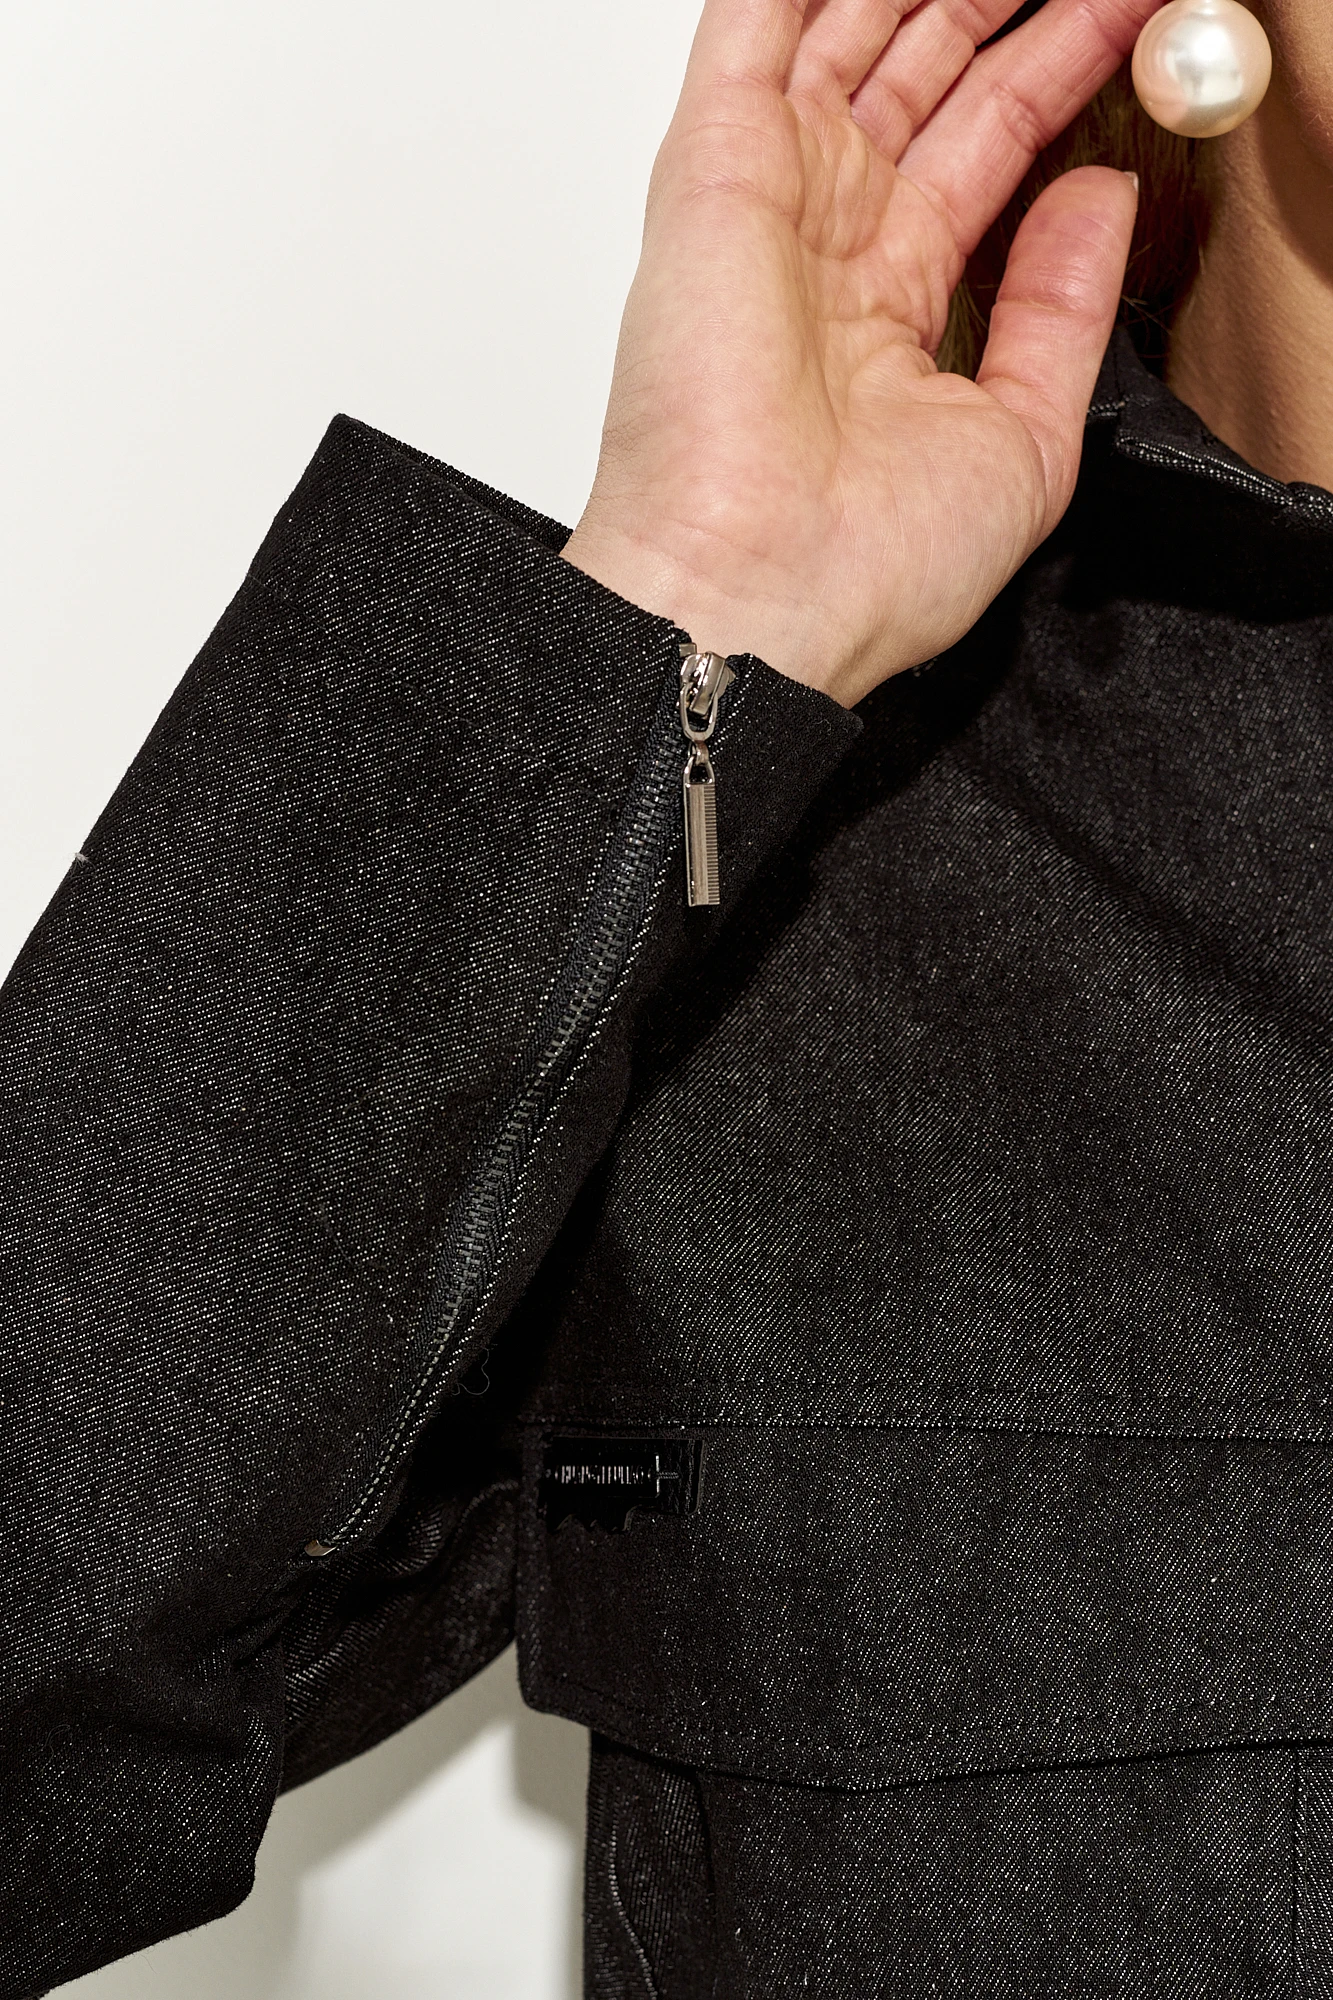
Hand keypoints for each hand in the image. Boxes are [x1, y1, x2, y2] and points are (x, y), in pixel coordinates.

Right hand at [562, 0, 1156, 706]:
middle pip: (925, 77)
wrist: (763, 599)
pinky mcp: (715, 171)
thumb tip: (1100, 201)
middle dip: (996, 5)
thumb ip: (1064, 310)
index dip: (1056, 71)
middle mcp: (829, 248)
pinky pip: (750, 25)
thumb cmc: (866, 568)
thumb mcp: (1026, 440)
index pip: (986, 149)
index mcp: (894, 308)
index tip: (1121, 16)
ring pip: (848, 31)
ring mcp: (773, 203)